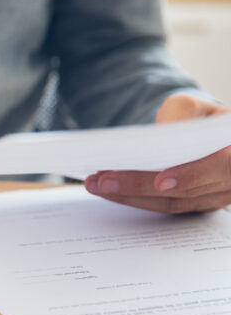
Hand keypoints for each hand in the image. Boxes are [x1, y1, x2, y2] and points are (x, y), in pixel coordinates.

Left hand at [84, 93, 230, 212]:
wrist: (208, 137)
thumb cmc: (202, 119)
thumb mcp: (196, 108)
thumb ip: (184, 113)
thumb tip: (158, 135)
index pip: (223, 167)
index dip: (192, 175)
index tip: (161, 182)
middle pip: (186, 192)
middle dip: (140, 186)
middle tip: (102, 180)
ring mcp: (215, 198)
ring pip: (172, 203)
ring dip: (129, 196)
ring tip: (96, 184)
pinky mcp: (193, 206)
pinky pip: (164, 206)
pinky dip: (134, 199)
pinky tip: (108, 190)